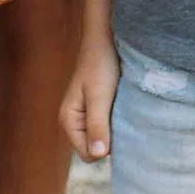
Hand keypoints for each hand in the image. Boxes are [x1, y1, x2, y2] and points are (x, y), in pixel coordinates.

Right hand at [61, 24, 118, 160]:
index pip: (88, 154)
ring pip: (104, 138)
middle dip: (111, 140)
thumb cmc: (100, 64)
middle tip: (123, 119)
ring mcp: (88, 116)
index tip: (118, 128)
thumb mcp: (100, 96)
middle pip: (96, 149)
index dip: (104, 147)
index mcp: (69, 121)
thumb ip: (97, 125)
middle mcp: (76, 122)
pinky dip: (119, 121)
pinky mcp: (100, 109)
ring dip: (116, 130)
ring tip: (124, 111)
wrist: (106, 38)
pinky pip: (110, 126)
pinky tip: (126, 109)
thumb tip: (99, 155)